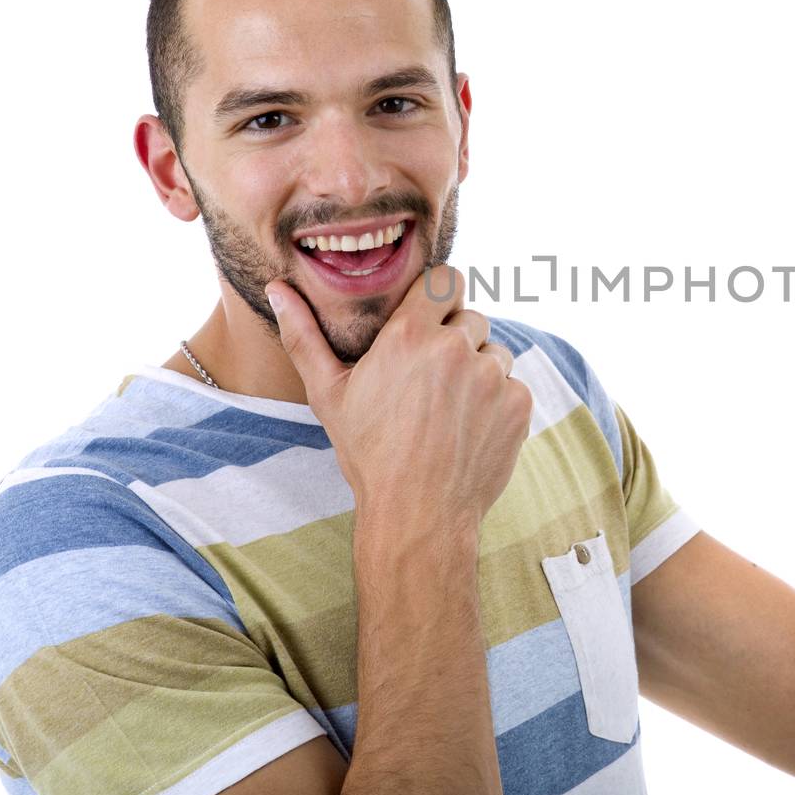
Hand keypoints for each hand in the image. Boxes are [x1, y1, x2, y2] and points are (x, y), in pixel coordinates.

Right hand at [264, 264, 533, 527]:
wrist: (418, 516)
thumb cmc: (368, 454)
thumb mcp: (328, 395)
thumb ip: (303, 336)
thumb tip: (275, 289)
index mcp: (410, 334)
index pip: (446, 279)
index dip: (439, 298)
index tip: (429, 320)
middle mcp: (456, 346)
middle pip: (471, 316)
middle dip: (456, 339)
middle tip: (431, 381)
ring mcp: (493, 375)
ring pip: (495, 351)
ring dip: (479, 370)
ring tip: (449, 410)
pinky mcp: (519, 403)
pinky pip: (513, 384)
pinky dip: (498, 402)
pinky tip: (470, 429)